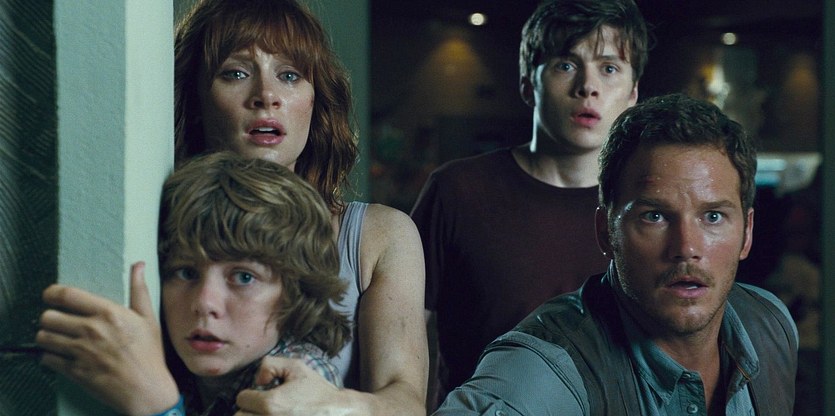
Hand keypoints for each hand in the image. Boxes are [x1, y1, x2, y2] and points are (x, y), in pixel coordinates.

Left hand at [36, 262, 179, 415]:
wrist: (147, 389)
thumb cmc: (149, 355)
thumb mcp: (148, 319)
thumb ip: (139, 290)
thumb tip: (139, 266)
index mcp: (108, 313)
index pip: (67, 295)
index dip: (51, 292)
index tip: (50, 295)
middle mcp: (91, 330)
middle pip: (48, 316)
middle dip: (49, 318)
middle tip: (57, 321)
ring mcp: (81, 352)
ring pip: (43, 337)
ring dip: (46, 336)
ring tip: (56, 337)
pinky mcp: (74, 371)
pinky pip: (47, 359)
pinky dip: (49, 356)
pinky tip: (60, 355)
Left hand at [235, 356, 359, 415]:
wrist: (338, 413)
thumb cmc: (317, 391)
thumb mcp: (297, 367)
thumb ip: (270, 364)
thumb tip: (258, 380)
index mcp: (271, 404)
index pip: (241, 399)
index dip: (251, 394)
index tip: (261, 394)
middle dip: (248, 410)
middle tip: (262, 407)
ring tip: (267, 414)